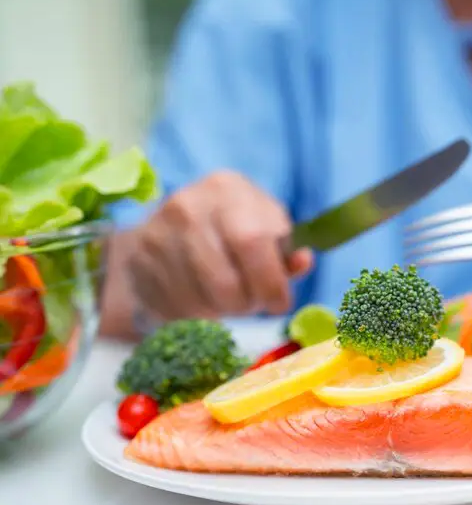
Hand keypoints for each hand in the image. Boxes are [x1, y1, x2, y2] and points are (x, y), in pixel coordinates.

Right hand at [127, 171, 312, 321]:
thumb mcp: (268, 226)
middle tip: (253, 304)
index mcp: (227, 189)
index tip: (281, 303)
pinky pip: (173, 308)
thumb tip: (301, 262)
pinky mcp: (136, 263)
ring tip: (229, 300)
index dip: (271, 282)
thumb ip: (288, 248)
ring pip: (198, 301)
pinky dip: (195, 315)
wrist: (175, 222)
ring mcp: (155, 234)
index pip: (252, 242)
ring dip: (222, 312)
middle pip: (224, 281)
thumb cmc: (236, 226)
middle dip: (247, 304)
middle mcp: (186, 205)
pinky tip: (203, 301)